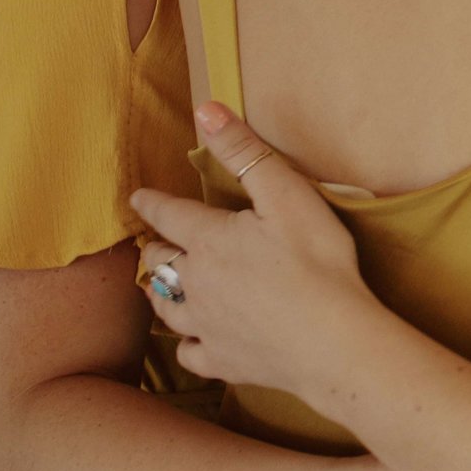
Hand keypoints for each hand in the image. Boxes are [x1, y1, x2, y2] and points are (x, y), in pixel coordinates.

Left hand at [131, 104, 380, 400]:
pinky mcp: (220, 361)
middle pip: (158, 261)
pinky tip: (195, 339)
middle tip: (153, 240)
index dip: (151, 202)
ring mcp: (205, 325)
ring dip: (160, 291)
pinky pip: (189, 351)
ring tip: (161, 285)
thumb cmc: (316, 263)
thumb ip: (245, 152)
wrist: (332, 341)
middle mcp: (195, 282)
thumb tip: (206, 110)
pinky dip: (188, 341)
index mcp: (209, 239)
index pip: (168, 214)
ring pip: (165, 306)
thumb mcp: (287, 195)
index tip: (138, 197)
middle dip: (153, 246)